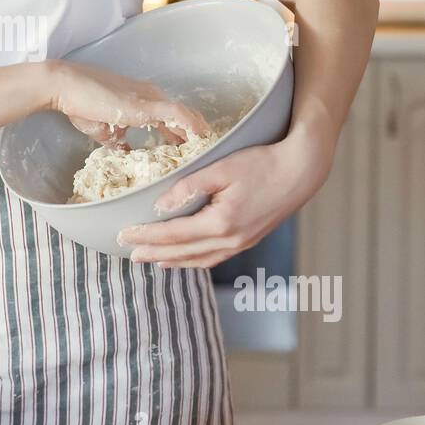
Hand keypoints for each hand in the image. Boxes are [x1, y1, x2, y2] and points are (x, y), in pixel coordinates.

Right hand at [48, 60, 210, 145]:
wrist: (66, 86)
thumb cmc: (82, 104)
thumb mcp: (106, 131)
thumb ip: (121, 142)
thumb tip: (129, 154)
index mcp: (144, 100)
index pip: (172, 117)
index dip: (185, 134)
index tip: (192, 150)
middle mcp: (152, 96)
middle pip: (184, 115)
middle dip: (196, 135)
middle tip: (207, 154)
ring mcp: (151, 98)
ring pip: (186, 115)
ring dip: (198, 134)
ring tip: (210, 151)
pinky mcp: (147, 104)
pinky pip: (179, 115)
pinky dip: (192, 127)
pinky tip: (202, 139)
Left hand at [116, 134, 329, 267]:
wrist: (301, 171)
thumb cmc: (262, 163)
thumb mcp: (221, 168)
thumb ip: (188, 188)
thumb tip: (159, 206)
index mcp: (220, 223)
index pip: (173, 234)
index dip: (146, 236)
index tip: (123, 235)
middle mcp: (230, 240)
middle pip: (182, 253)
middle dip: (153, 253)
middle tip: (128, 253)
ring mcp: (241, 243)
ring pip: (199, 260)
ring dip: (172, 261)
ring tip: (150, 260)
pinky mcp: (248, 240)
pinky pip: (214, 257)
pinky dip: (194, 260)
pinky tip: (184, 257)